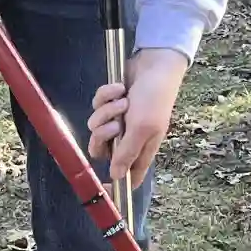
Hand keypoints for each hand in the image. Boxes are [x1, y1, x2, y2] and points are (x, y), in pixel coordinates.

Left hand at [87, 46, 188, 182]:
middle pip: (102, 150)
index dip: (116, 183)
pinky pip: (96, 106)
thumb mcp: (142, 128)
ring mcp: (118, 119)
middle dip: (103, 137)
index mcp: (141, 149)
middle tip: (115, 126)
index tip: (102, 187)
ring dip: (107, 111)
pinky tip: (120, 88)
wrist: (154, 64)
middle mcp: (129, 137)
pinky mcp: (110, 103)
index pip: (128, 176)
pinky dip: (106, 95)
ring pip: (96, 126)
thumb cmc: (154, 98)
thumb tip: (117, 177)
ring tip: (123, 101)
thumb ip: (127, 153)